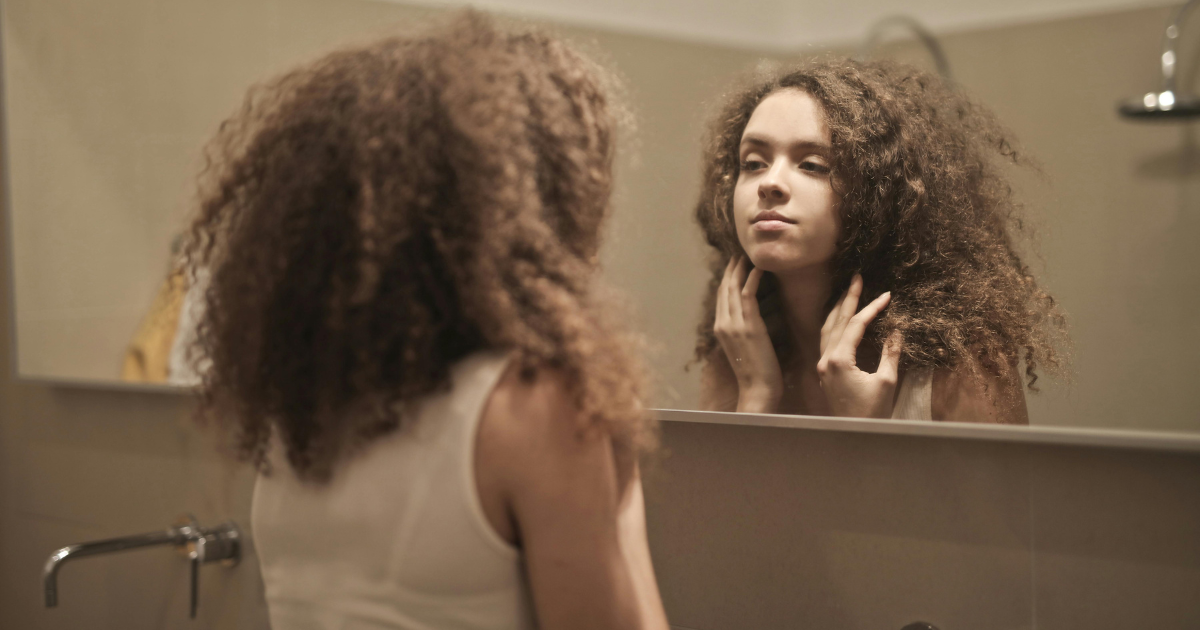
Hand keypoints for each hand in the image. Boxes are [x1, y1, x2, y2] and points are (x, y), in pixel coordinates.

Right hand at [714, 256, 782, 412]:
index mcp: (720, 329)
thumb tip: (750, 318)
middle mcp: (722, 324)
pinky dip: (752, 279)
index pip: (721, 297)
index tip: (734, 265)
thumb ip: (742, 330)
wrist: (757, 389)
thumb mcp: (743, 348)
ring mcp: (733, 324)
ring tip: (748, 257)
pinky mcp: (748, 326)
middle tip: (739, 254)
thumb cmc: (756, 372)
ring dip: (740, 270)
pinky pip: (748, 295)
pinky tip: (759, 269)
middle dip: (731, 270)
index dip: (727, 279)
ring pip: (733, 289)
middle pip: (724, 289)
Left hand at [817, 274, 902, 418]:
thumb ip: (890, 353)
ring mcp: (823, 365)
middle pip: (836, 321)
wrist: (854, 435)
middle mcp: (826, 359)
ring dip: (838, 309)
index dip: (871, 308)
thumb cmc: (871, 412)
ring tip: (849, 292)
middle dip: (848, 298)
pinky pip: (826, 340)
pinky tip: (840, 318)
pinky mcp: (825, 371)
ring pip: (827, 329)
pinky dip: (834, 324)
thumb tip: (896, 329)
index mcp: (838, 360)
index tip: (887, 295)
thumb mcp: (886, 382)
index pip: (855, 325)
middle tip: (857, 277)